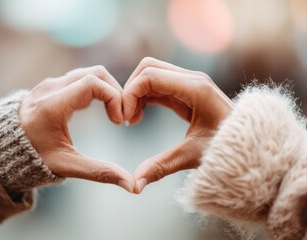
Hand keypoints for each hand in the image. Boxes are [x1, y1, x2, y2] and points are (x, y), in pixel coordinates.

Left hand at [19, 66, 134, 192]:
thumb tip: (131, 186)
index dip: (114, 98)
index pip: (93, 84)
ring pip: (89, 73)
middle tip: (122, 116)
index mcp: (51, 105)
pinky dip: (97, 88)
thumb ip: (99, 172)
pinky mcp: (52, 85)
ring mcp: (50, 83)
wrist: (3, 148)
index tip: (120, 121)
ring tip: (114, 113)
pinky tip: (101, 108)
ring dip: (107, 89)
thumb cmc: (32, 158)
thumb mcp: (66, 166)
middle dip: (115, 91)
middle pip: (95, 73)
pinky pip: (80, 77)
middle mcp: (50, 88)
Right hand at [123, 57, 233, 193]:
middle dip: (130, 90)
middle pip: (148, 68)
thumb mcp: (194, 156)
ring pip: (151, 75)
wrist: (252, 145)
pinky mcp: (186, 92)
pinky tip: (139, 117)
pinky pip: (157, 86)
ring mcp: (189, 84)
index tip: (124, 119)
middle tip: (125, 118)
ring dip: (136, 94)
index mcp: (195, 88)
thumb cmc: (230, 148)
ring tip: (132, 120)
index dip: (130, 94)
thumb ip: (162, 166)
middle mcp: (191, 80)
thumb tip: (135, 184)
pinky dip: (144, 98)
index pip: (150, 76)